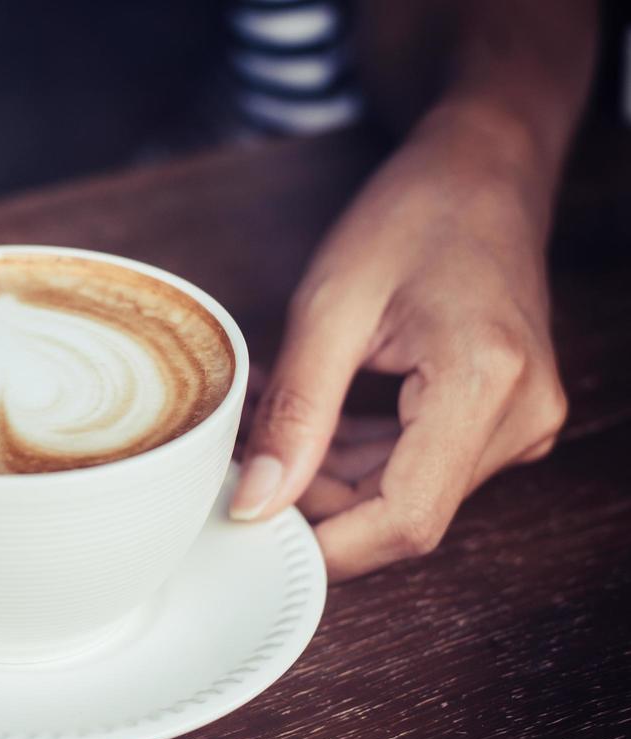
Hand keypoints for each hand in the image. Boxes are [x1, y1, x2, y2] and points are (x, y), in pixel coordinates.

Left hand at [229, 106, 568, 579]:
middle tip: (246, 449)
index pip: (405, 520)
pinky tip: (308, 417)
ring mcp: (516, 423)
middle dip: (312, 498)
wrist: (482, 170)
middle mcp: (518, 418)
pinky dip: (353, 455)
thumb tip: (257, 502)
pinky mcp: (499, 419)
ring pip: (402, 496)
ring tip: (270, 418)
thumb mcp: (331, 307)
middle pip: (400, 514)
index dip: (324, 543)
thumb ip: (295, 412)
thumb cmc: (414, 215)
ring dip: (326, 475)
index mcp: (484, 385)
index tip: (253, 525)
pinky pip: (415, 466)